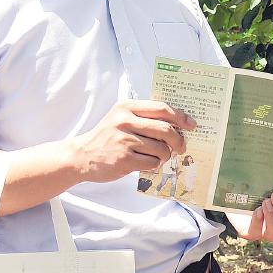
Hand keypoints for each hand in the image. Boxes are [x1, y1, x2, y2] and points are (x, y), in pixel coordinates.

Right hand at [70, 100, 194, 183]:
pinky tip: (145, 163)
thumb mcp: (120, 118)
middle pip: (165, 129)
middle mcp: (125, 121)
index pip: (161, 108)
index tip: (191, 124)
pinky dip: (154, 165)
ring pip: (161, 149)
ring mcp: (124, 140)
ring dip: (164, 155)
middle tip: (181, 147)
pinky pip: (152, 163)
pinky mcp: (124, 159)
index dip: (180, 117)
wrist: (82, 156)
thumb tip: (177, 124)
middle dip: (178, 140)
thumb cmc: (107, 137)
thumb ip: (143, 117)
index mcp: (126, 107)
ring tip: (156, 156)